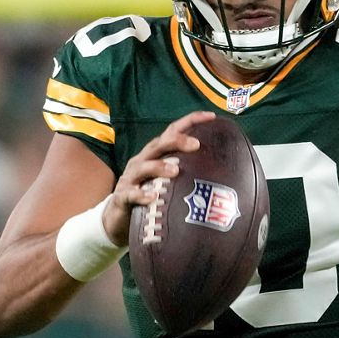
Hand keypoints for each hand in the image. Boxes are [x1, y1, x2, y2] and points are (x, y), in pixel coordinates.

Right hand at [101, 111, 215, 244]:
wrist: (116, 221)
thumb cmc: (149, 199)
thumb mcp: (167, 183)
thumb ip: (186, 176)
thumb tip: (222, 176)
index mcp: (154, 155)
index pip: (172, 132)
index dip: (190, 121)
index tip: (211, 116)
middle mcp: (142, 162)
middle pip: (158, 145)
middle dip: (176, 141)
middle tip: (196, 145)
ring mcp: (130, 179)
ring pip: (143, 167)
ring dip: (159, 167)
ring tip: (175, 171)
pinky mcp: (122, 197)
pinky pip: (130, 194)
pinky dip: (141, 194)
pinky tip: (152, 197)